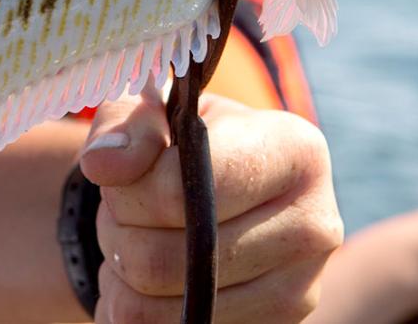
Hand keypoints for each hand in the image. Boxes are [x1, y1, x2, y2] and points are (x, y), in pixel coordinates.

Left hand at [80, 89, 342, 322]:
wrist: (221, 196)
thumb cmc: (185, 147)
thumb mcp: (153, 114)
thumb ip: (126, 128)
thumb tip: (103, 164)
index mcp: (296, 152)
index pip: (182, 190)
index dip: (129, 191)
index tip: (123, 175)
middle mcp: (313, 226)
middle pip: (163, 260)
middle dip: (120, 235)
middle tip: (123, 215)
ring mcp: (298, 292)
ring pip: (158, 310)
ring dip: (122, 278)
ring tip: (136, 243)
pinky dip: (134, 312)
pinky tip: (150, 282)